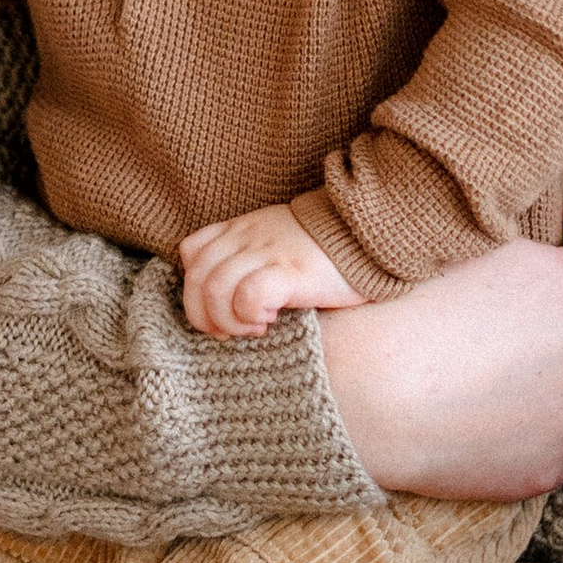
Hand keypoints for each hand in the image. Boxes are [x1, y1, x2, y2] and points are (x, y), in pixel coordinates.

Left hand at [179, 200, 362, 338]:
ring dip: (228, 319)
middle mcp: (248, 237)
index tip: (222, 309)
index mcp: (242, 229)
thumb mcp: (279, 240)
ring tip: (255, 328)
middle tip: (231, 333)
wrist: (370, 231)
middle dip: (204, 315)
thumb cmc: (327, 248)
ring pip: (216, 288)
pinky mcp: (290, 271)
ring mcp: (267, 252)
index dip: (197, 287)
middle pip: (197, 277)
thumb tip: (232, 299)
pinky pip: (249, 295)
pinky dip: (251, 315)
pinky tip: (272, 320)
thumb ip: (253, 258)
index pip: (192, 252)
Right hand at [318, 204, 562, 499]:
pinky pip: (555, 432)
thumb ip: (527, 238)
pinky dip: (533, 418)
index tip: (561, 227)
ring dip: (553, 364)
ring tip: (495, 360)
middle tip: (518, 297)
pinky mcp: (551, 467)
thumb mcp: (472, 242)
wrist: (357, 401)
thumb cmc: (403, 311)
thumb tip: (539, 239)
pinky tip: (486, 407)